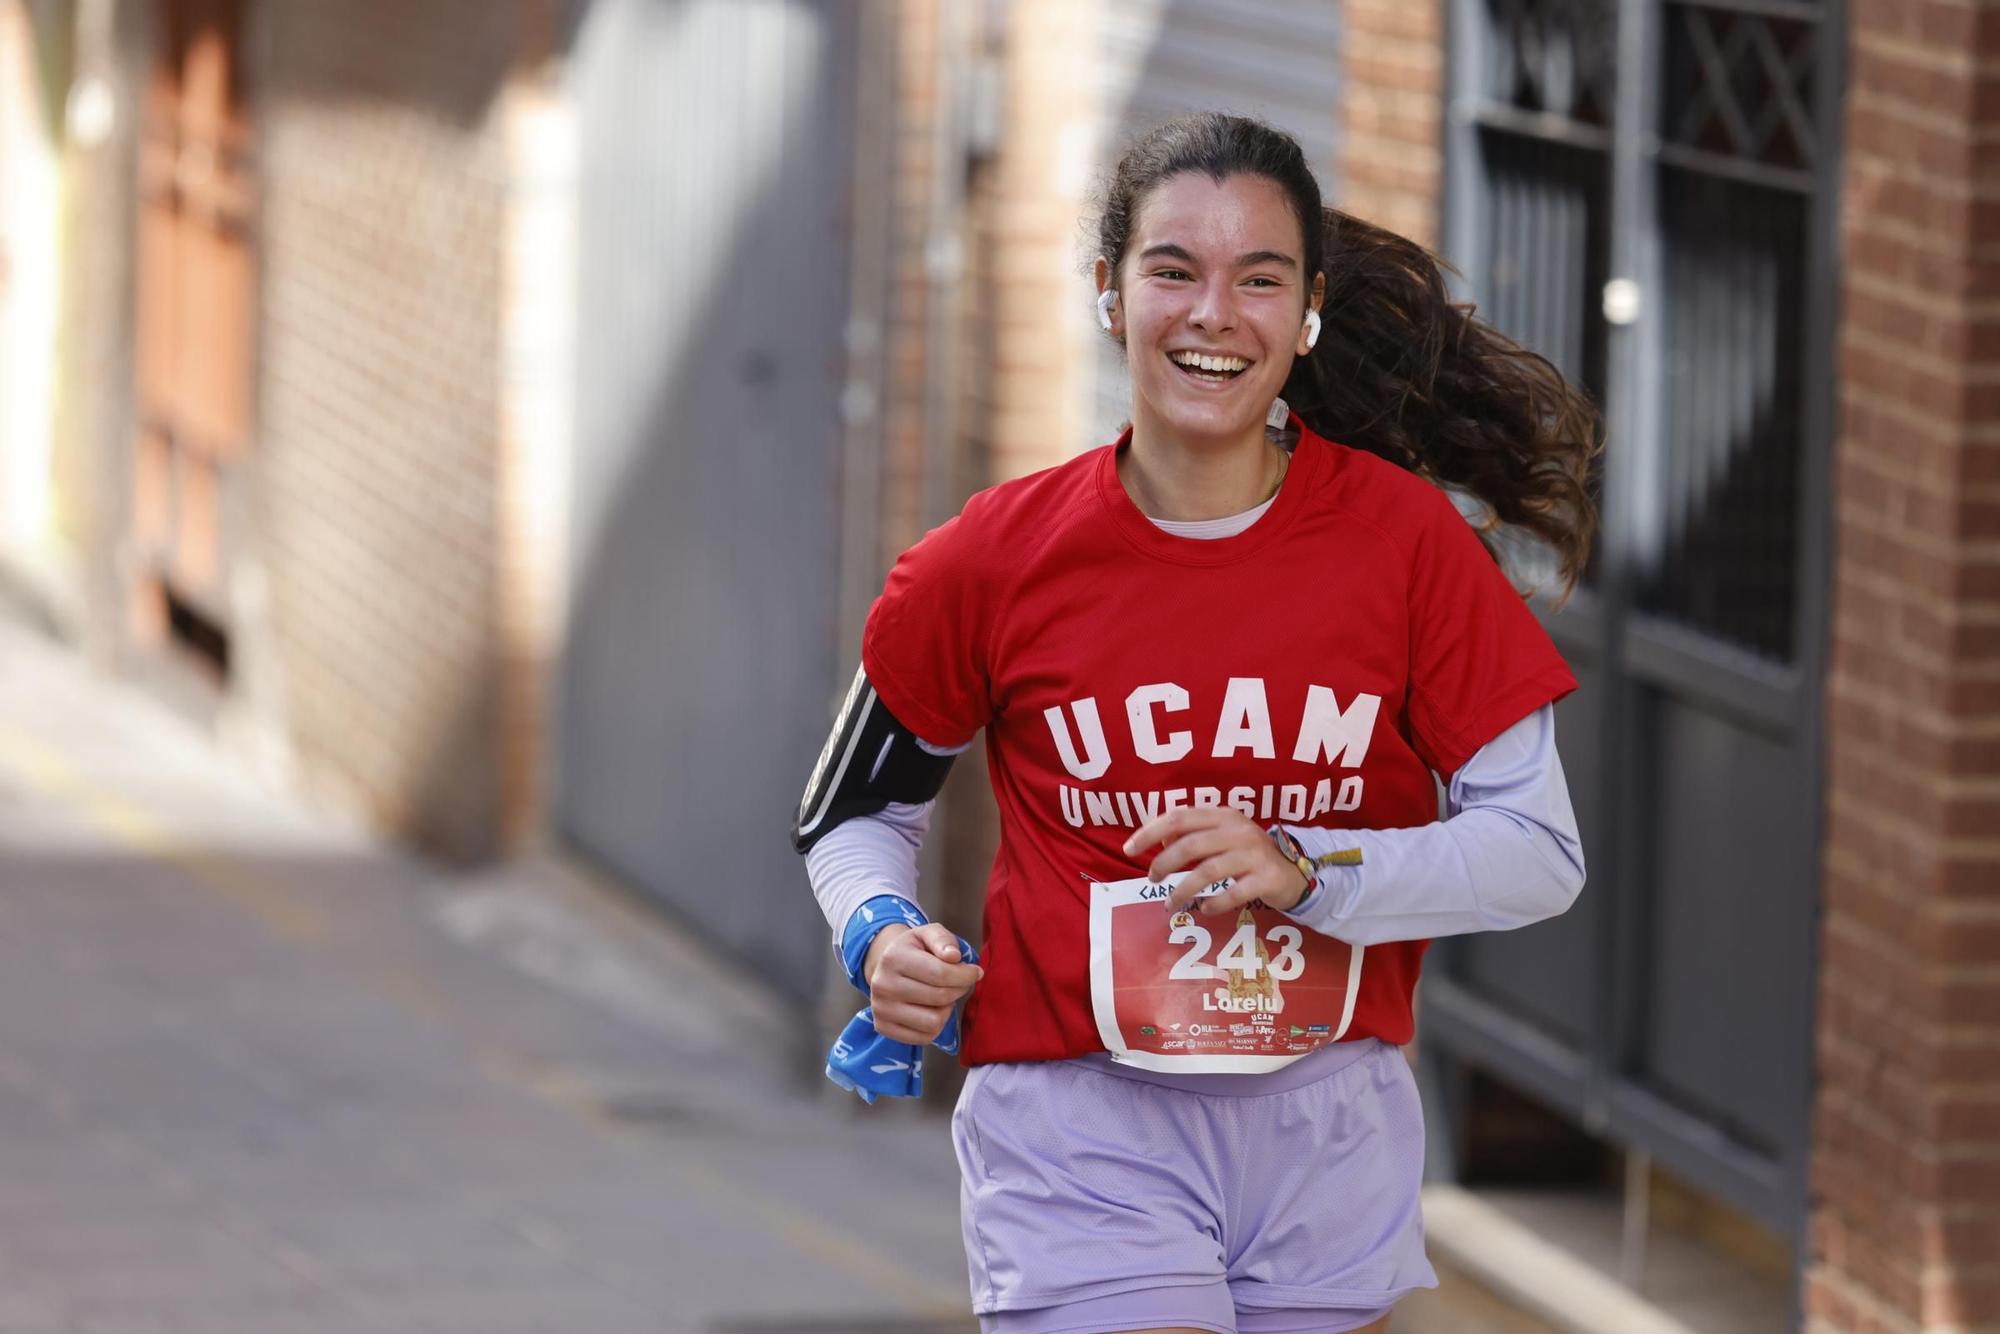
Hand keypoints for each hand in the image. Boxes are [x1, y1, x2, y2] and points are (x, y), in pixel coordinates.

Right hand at [864, 923, 983, 1045]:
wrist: (887, 967)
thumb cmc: (914, 950)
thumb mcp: (928, 934)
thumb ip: (943, 940)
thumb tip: (954, 956)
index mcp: (894, 957)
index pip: (940, 973)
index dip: (966, 975)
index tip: (976, 972)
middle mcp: (883, 985)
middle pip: (940, 997)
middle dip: (959, 989)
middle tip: (959, 982)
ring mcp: (881, 1009)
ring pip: (933, 1022)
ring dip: (946, 1010)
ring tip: (943, 997)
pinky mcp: (883, 1028)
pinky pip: (924, 1038)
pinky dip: (935, 1026)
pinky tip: (932, 1010)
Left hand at [1123, 808, 1311, 916]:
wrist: (1294, 872)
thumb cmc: (1248, 854)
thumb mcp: (1222, 836)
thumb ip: (1192, 833)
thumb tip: (1159, 839)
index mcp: (1223, 815)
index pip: (1179, 817)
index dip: (1150, 831)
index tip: (1129, 849)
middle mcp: (1239, 831)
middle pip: (1191, 844)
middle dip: (1164, 863)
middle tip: (1152, 880)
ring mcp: (1255, 855)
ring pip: (1209, 871)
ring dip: (1184, 890)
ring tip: (1171, 904)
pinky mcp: (1267, 879)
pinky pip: (1234, 893)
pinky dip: (1214, 903)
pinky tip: (1203, 909)